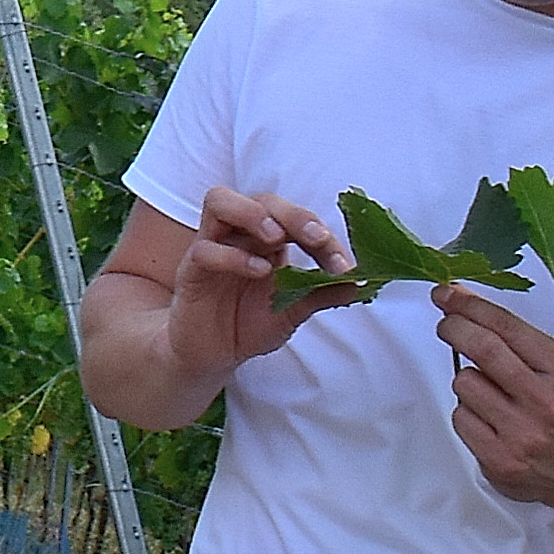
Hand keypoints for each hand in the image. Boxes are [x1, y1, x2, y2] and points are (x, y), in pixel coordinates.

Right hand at [168, 185, 353, 378]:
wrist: (211, 355)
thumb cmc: (249, 323)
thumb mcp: (293, 311)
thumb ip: (321, 294)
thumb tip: (361, 283)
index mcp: (266, 239)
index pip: (296, 219)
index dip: (322, 235)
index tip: (344, 264)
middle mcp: (239, 235)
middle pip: (262, 199)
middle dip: (293, 214)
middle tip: (316, 237)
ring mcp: (212, 246)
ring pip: (219, 201)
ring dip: (252, 214)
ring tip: (276, 238)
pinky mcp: (191, 269)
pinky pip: (205, 249)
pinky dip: (233, 256)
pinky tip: (258, 272)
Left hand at [434, 285, 553, 511]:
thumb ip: (521, 342)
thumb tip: (466, 306)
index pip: (507, 327)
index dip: (470, 306)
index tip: (448, 295)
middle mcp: (547, 402)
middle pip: (484, 349)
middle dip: (455, 328)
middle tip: (447, 324)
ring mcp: (523, 433)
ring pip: (466, 384)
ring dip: (466, 380)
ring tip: (488, 392)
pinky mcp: (501, 459)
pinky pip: (460, 418)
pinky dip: (466, 412)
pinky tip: (487, 419)